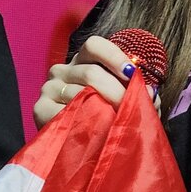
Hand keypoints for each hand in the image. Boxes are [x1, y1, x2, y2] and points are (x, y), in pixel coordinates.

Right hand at [33, 34, 160, 129]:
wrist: (74, 146)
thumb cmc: (101, 115)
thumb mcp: (118, 97)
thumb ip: (135, 92)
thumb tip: (151, 94)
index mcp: (82, 60)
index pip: (94, 45)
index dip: (114, 56)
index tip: (132, 73)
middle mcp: (62, 69)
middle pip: (91, 73)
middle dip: (117, 92)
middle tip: (132, 107)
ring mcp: (48, 87)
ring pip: (80, 93)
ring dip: (104, 109)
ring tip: (118, 122)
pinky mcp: (39, 108)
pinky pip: (64, 112)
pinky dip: (82, 120)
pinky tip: (94, 129)